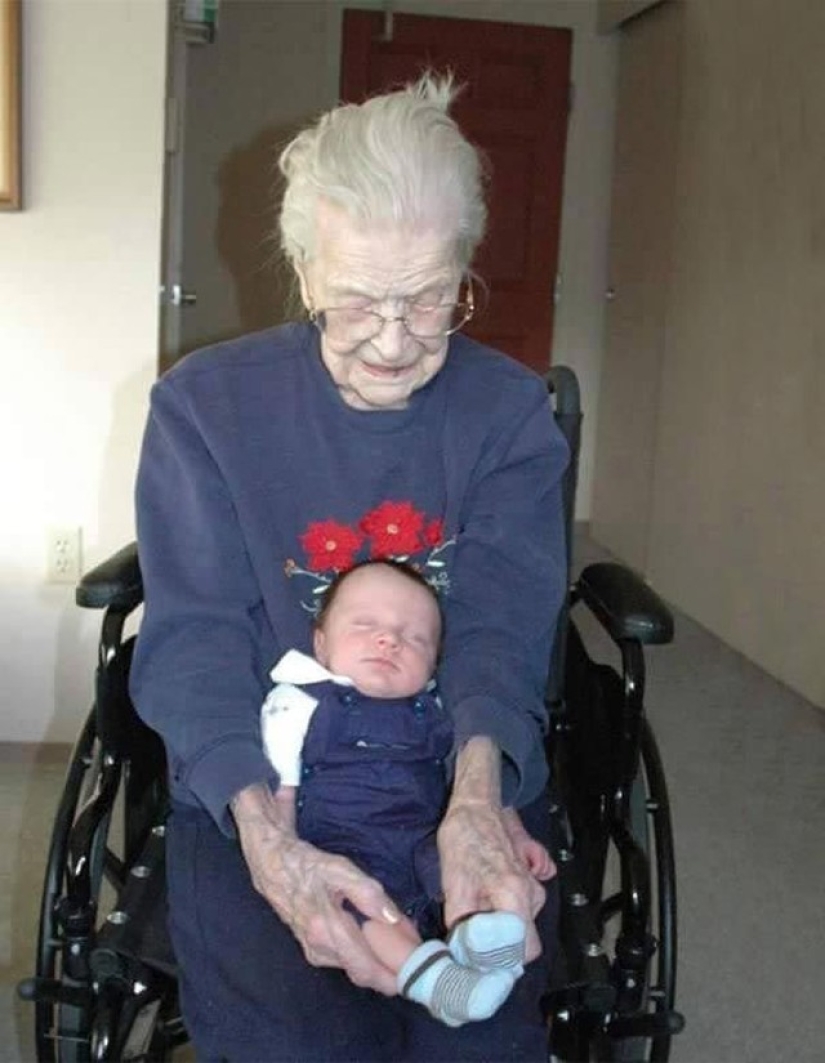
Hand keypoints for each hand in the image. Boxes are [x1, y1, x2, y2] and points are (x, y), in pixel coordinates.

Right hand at [231, 783, 399, 994]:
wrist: (272, 866)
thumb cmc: (308, 865)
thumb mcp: (340, 869)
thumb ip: (368, 894)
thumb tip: (393, 918)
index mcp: (327, 930)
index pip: (366, 968)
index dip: (393, 974)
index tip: (416, 968)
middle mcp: (319, 949)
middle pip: (363, 974)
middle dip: (390, 971)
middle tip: (413, 954)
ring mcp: (314, 952)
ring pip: (354, 969)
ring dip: (378, 962)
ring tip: (398, 942)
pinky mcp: (312, 949)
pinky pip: (344, 961)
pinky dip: (363, 955)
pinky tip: (374, 938)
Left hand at [437, 738, 545, 961]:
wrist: (475, 805)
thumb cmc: (464, 839)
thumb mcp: (454, 884)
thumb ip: (462, 923)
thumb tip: (462, 954)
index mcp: (516, 897)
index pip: (524, 951)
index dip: (500, 962)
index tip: (476, 960)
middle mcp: (532, 894)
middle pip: (522, 940)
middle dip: (497, 945)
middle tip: (469, 937)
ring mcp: (533, 884)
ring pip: (519, 922)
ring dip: (497, 923)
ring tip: (472, 906)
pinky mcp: (528, 876)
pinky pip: (521, 905)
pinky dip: (504, 908)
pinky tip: (486, 894)